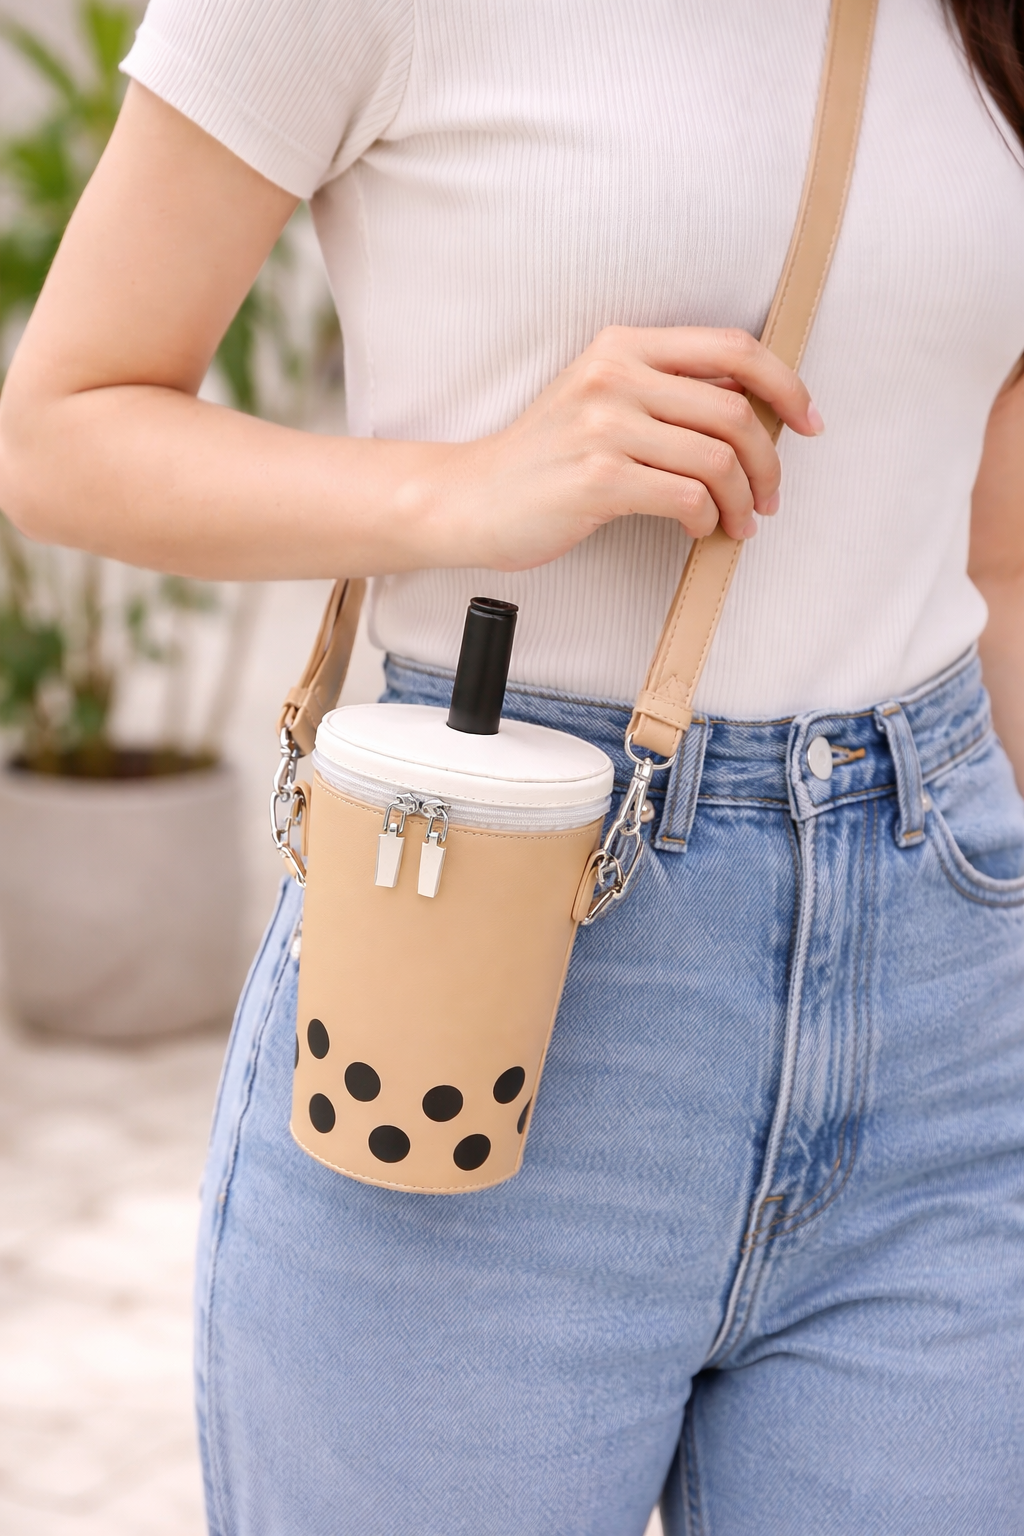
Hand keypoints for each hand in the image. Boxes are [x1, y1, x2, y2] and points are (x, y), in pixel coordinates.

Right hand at [427, 325, 823, 571]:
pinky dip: (708, 519)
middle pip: (734, 411)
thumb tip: (749, 408)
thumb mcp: (600, 400)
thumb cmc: (544, 459)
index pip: (732, 349)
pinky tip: (700, 530)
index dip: (786, 384)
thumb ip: (665, 392)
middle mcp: (614, 374)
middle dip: (770, 462)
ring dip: (744, 500)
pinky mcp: (598, 478)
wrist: (473, 498)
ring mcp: (604, 425)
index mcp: (623, 345)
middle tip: (771, 498)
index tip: (809, 422)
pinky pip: (687, 496)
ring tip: (741, 523)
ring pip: (718, 458)